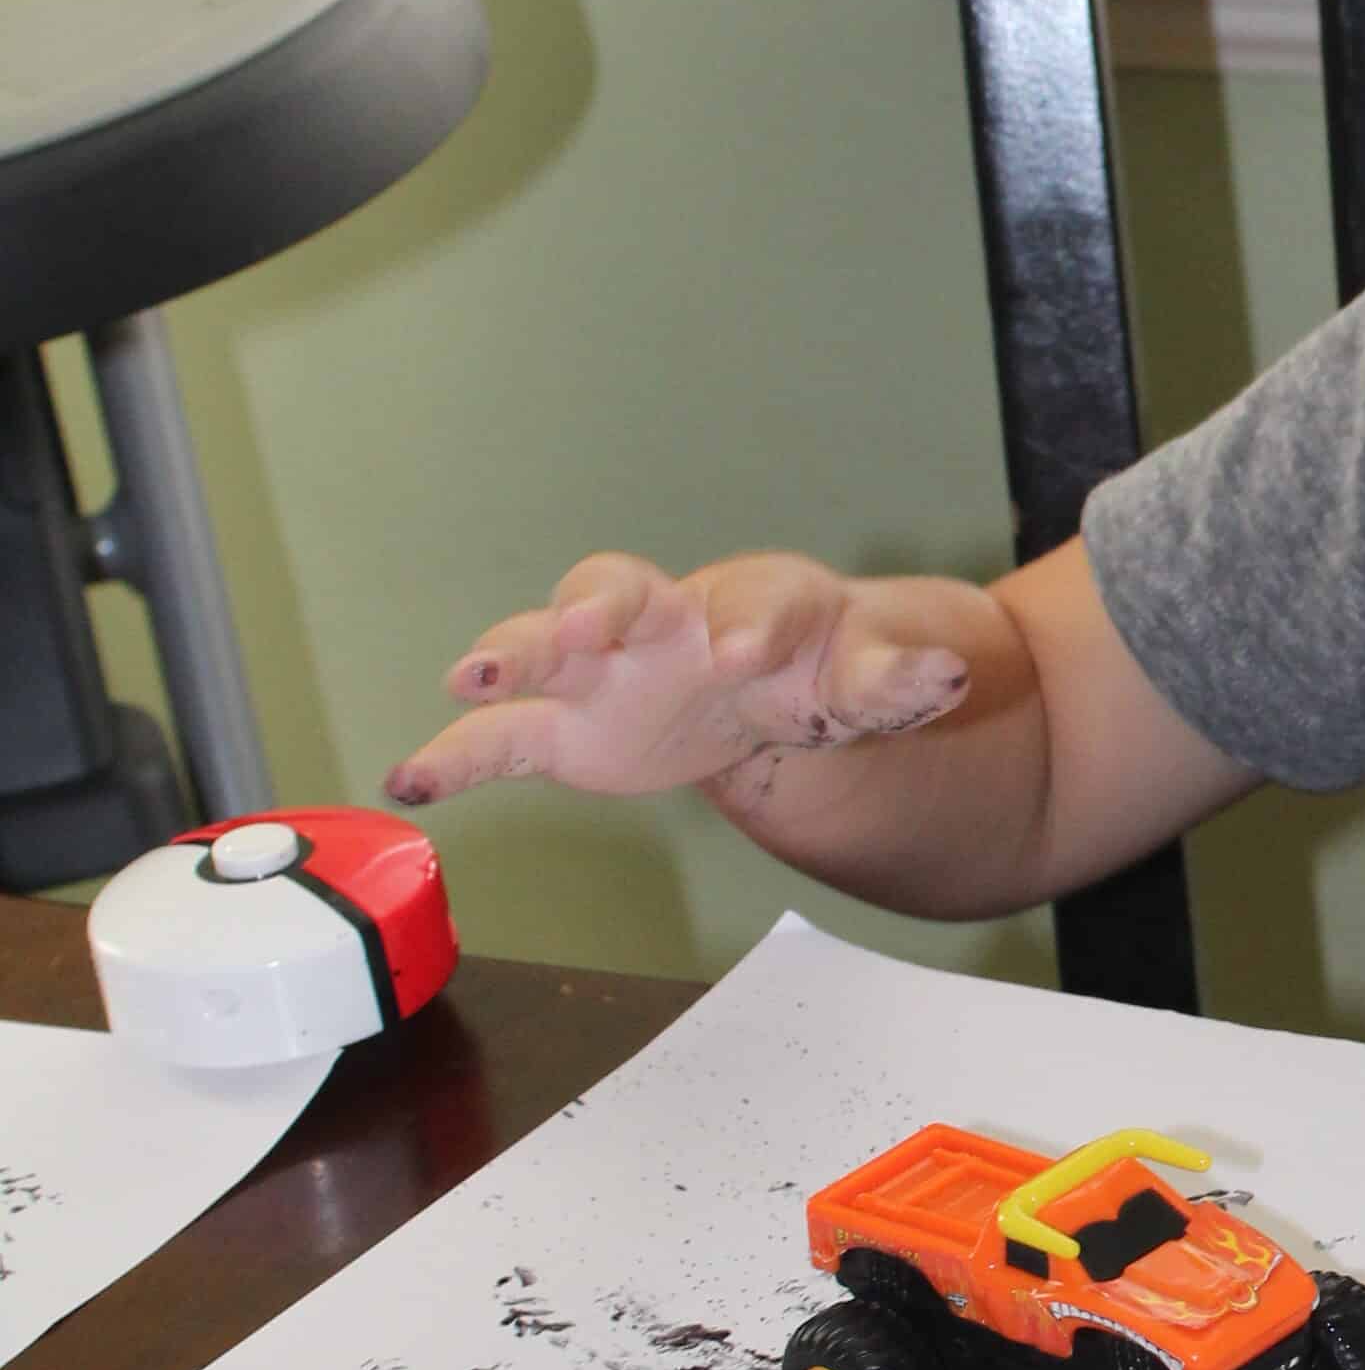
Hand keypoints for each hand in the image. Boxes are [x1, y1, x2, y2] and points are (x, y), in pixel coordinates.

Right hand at [386, 553, 973, 810]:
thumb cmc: (820, 668)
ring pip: (554, 641)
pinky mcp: (571, 723)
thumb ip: (900, 684)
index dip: (751, 621)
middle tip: (589, 627)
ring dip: (516, 650)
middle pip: (628, 588)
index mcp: (758, 603)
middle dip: (604, 606)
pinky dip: (457, 754)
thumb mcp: (870, 680)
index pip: (758, 596)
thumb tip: (951, 676)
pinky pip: (504, 734)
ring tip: (471, 675)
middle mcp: (670, 617)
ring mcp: (610, 664)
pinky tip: (408, 781)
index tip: (745, 653)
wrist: (778, 681)